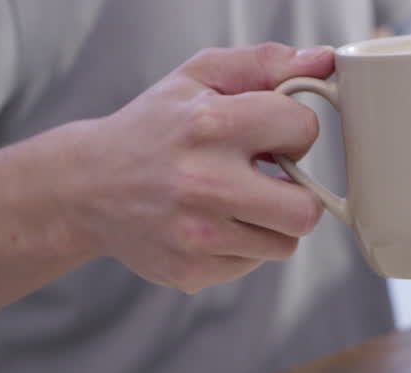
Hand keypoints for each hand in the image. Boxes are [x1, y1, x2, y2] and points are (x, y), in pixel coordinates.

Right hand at [63, 43, 333, 291]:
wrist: (87, 186)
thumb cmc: (155, 127)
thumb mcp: (200, 77)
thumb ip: (265, 63)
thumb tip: (324, 62)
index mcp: (210, 126)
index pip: (303, 129)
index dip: (294, 130)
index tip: (270, 135)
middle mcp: (204, 184)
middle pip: (305, 210)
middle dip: (296, 194)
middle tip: (270, 180)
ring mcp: (197, 235)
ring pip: (285, 244)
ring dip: (271, 223)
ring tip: (237, 201)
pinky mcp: (191, 272)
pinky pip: (252, 265)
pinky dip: (242, 246)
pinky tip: (213, 224)